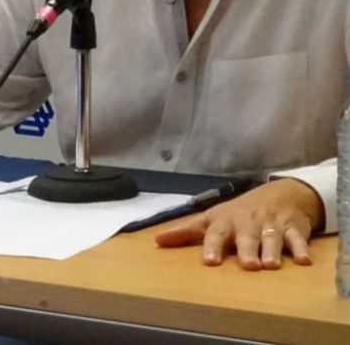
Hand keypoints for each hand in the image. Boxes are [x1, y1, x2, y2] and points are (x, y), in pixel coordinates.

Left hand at [154, 178, 323, 269]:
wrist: (279, 193)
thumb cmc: (238, 212)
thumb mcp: (212, 218)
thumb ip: (187, 231)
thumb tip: (157, 241)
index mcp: (226, 221)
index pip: (216, 233)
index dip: (212, 246)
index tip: (210, 262)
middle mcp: (247, 222)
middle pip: (246, 236)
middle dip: (246, 249)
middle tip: (247, 265)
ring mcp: (270, 224)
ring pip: (271, 237)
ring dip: (271, 250)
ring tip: (270, 265)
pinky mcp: (293, 228)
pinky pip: (297, 238)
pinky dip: (300, 248)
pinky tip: (303, 260)